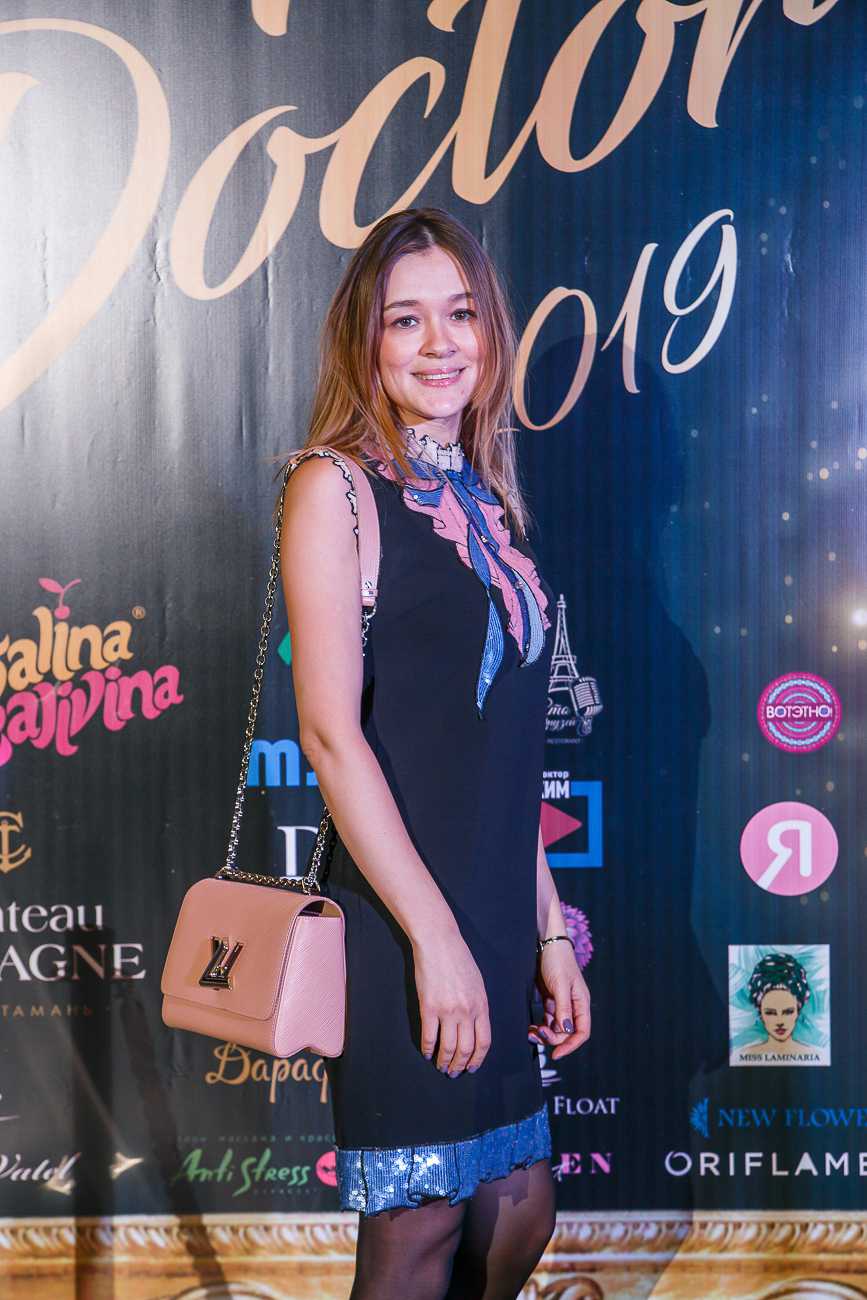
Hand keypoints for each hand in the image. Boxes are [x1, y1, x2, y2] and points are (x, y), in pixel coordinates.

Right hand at [411, 929, 490, 1076]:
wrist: (438, 942)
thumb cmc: (459, 959)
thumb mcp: (478, 983)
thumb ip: (478, 1006)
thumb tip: (475, 1028)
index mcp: (481, 1005)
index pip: (484, 1042)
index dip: (478, 1059)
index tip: (472, 1067)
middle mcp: (467, 1011)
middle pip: (466, 1049)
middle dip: (460, 1066)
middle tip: (454, 1072)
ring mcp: (447, 1011)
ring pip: (448, 1048)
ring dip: (444, 1062)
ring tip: (441, 1066)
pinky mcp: (428, 1007)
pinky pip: (429, 1037)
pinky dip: (427, 1049)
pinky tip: (426, 1052)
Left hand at [528, 939, 590, 1060]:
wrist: (546, 943)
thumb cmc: (557, 960)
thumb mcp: (560, 984)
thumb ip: (563, 1008)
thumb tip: (566, 1030)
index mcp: (581, 1002)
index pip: (582, 1032)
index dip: (571, 1045)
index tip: (556, 1054)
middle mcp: (573, 1006)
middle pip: (567, 1033)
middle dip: (552, 1037)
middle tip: (536, 1034)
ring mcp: (561, 1004)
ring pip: (555, 1028)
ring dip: (544, 1034)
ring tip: (530, 1032)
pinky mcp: (551, 1000)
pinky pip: (547, 1020)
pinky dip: (540, 1026)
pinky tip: (531, 1027)